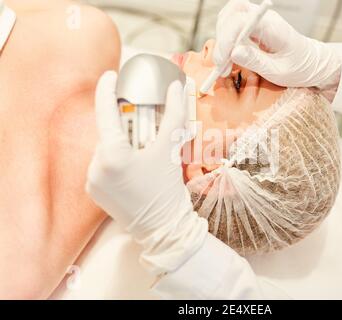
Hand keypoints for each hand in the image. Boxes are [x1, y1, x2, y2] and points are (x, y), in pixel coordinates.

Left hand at [86, 71, 207, 275]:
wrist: (164, 228)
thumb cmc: (167, 189)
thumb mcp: (170, 149)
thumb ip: (174, 115)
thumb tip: (177, 87)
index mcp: (112, 154)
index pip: (105, 112)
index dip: (106, 90)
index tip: (111, 76)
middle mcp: (95, 167)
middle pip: (108, 133)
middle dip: (124, 125)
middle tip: (143, 125)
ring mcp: (92, 181)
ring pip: (105, 149)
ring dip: (120, 144)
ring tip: (142, 152)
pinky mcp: (93, 192)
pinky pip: (101, 166)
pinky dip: (115, 161)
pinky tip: (133, 169)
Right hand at [214, 0, 341, 88]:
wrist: (312, 63)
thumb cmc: (299, 68)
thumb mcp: (278, 71)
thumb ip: (256, 61)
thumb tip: (233, 52)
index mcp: (272, 26)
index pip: (240, 21)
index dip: (226, 39)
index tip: (223, 61)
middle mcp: (263, 18)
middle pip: (231, 14)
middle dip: (221, 39)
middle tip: (221, 65)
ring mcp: (258, 20)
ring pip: (228, 18)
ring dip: (222, 40)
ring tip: (224, 64)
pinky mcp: (253, 27)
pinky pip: (232, 26)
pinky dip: (225, 41)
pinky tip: (228, 59)